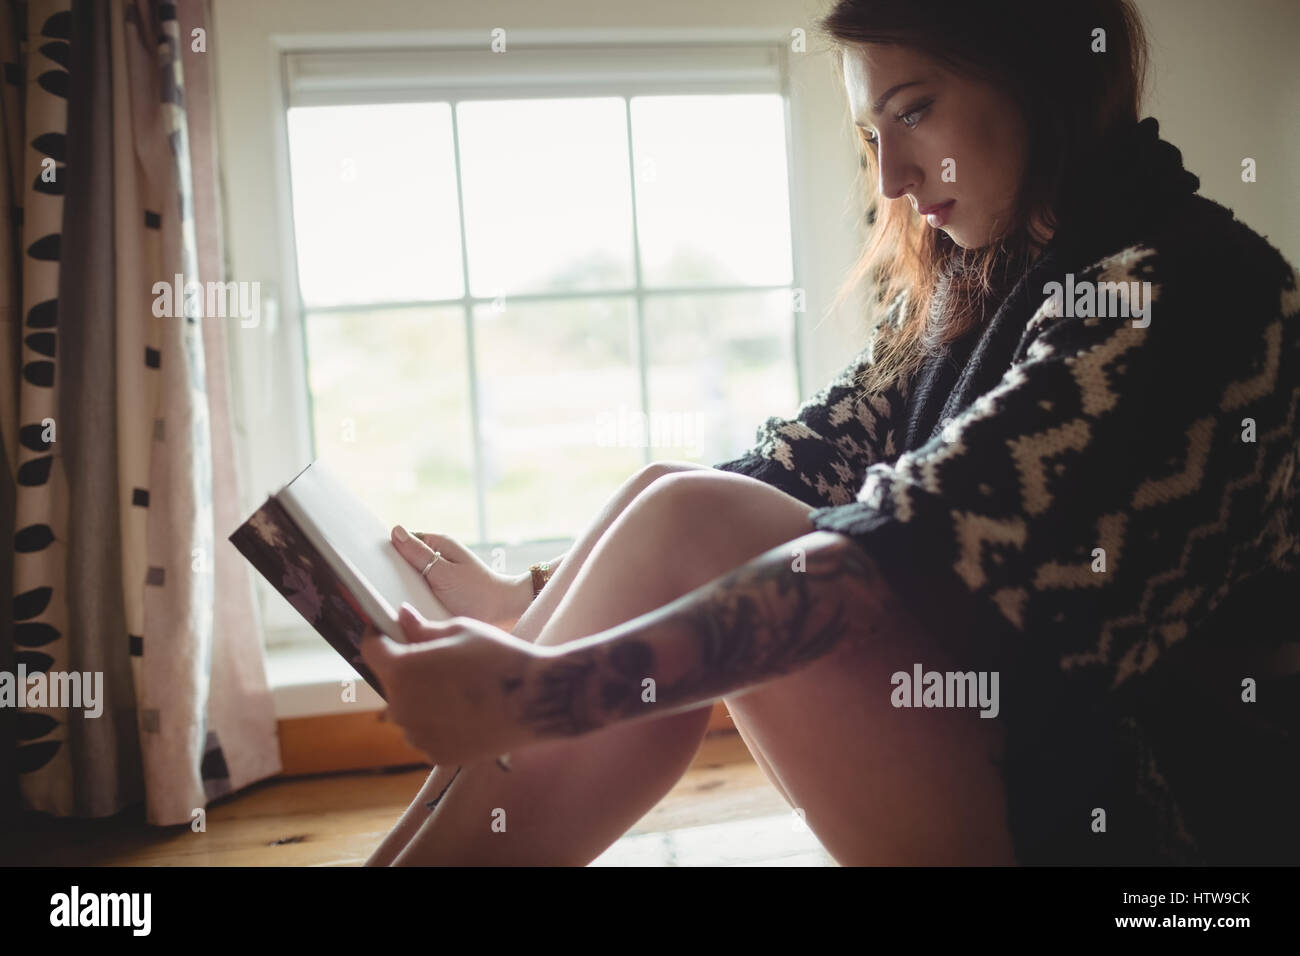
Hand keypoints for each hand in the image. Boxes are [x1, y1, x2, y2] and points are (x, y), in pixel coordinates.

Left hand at [359, 604, 548, 765]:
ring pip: (408, 711)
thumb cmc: (498, 658)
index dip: (377, 636)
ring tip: (458, 689)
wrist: (534, 701)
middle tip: (440, 661)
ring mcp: (417, 735)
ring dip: (421, 699)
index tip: (384, 630)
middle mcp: (400, 707)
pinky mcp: (436, 755)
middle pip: (391, 683)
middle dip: (406, 669)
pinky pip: (425, 733)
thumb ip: (423, 628)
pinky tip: (465, 712)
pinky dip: (436, 723)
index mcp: (402, 670)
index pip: (371, 650)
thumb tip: (401, 616)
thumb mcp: (460, 631)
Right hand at [389, 525, 529, 630]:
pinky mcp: (437, 595)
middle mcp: (436, 558)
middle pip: (403, 561)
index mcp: (438, 544)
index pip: (403, 541)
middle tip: (377, 586)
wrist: (502, 615)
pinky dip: (410, 601)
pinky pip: (416, 595)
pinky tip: (400, 611)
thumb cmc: (477, 591)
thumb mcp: (444, 573)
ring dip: (400, 590)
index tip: (372, 563)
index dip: (387, 551)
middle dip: (391, 572)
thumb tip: (395, 531)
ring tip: (386, 601)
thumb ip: (419, 555)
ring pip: (408, 580)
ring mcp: (436, 577)